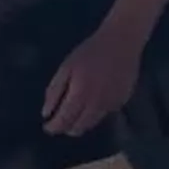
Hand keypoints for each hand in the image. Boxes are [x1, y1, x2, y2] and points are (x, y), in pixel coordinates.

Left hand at [42, 15, 146, 136]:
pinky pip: (104, 114)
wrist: (122, 41)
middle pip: (78, 128)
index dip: (53, 127)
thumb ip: (54, 91)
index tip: (47, 126)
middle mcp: (96, 104)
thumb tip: (46, 114)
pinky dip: (95, 112)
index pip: (64, 121)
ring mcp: (111, 104)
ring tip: (76, 110)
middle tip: (61, 118)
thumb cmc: (91, 51)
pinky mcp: (122, 101)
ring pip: (91, 124)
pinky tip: (94, 98)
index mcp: (80, 95)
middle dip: (66, 126)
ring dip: (81, 122)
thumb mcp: (67, 67)